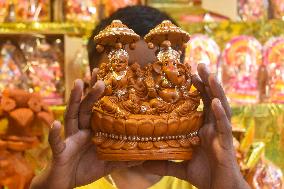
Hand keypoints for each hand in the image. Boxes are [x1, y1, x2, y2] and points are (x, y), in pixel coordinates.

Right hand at [30, 69, 139, 188]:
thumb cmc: (85, 169)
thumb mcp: (108, 164)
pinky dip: (55, 134)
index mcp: (92, 131)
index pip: (98, 110)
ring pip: (71, 116)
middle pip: (86, 108)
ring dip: (73, 100)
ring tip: (78, 84)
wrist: (65, 184)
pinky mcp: (60, 152)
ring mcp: (70, 139)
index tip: (110, 79)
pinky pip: (56, 142)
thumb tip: (143, 156)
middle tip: (98, 76)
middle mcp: (81, 131)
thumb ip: (123, 159)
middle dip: (91, 92)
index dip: (103, 97)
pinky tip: (55, 124)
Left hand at [142, 64, 249, 188]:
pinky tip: (215, 102)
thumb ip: (163, 163)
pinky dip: (220, 113)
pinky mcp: (226, 144)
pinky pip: (223, 126)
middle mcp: (213, 127)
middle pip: (211, 99)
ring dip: (216, 90)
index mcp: (204, 128)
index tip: (188, 73)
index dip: (198, 88)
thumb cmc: (205, 176)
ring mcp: (220, 133)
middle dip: (207, 81)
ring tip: (209, 74)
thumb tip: (142, 163)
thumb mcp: (180, 166)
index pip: (202, 103)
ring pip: (221, 107)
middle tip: (199, 63)